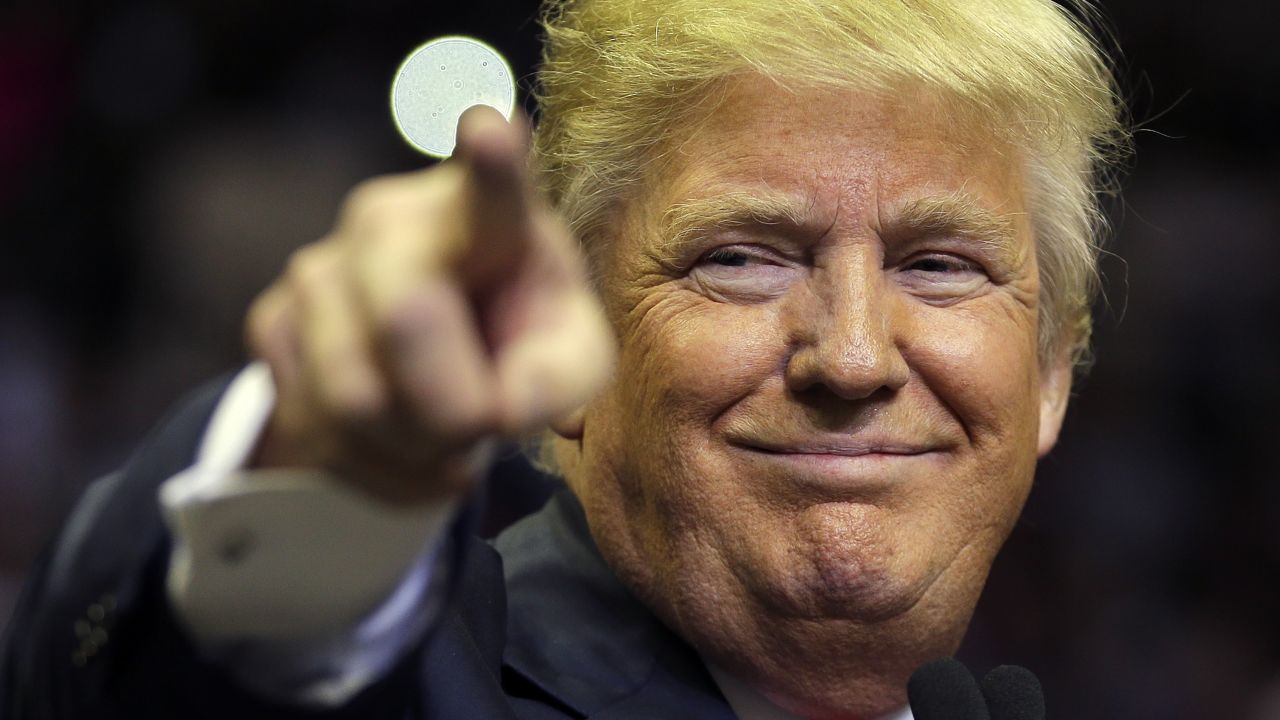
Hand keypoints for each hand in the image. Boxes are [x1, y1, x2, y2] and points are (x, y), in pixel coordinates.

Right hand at [245, 106, 613, 503]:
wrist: (437, 355)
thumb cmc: (518, 337)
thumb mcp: (569, 358)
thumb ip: (560, 378)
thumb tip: (496, 407)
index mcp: (486, 215)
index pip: (489, 185)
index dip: (491, 160)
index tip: (492, 128)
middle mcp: (389, 219)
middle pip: (405, 324)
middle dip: (451, 408)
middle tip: (481, 427)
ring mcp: (320, 266)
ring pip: (352, 399)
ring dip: (413, 451)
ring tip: (445, 438)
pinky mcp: (272, 321)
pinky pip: (314, 433)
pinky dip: (374, 472)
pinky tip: (403, 446)